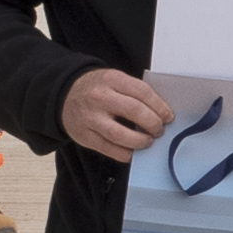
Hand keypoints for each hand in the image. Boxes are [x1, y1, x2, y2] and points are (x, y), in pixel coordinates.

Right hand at [59, 67, 174, 160]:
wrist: (64, 94)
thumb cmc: (96, 88)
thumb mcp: (114, 80)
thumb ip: (134, 92)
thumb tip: (160, 111)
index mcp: (111, 79)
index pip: (143, 93)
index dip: (160, 107)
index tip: (168, 117)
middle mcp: (99, 97)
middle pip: (134, 112)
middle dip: (153, 124)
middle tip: (159, 130)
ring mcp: (90, 118)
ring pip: (121, 134)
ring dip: (140, 141)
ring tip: (148, 141)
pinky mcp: (84, 136)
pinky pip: (109, 149)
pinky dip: (126, 153)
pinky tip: (133, 151)